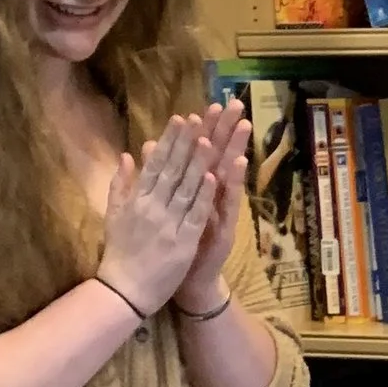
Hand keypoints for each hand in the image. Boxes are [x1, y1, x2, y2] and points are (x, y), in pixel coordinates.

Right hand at [97, 116, 213, 315]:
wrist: (124, 291)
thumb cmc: (120, 252)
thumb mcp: (113, 215)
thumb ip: (120, 184)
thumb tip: (127, 154)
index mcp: (137, 200)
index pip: (155, 164)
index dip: (170, 140)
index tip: (181, 118)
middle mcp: (152, 207)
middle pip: (172, 170)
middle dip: (186, 143)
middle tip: (200, 118)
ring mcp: (168, 224)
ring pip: (186, 188)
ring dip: (198, 163)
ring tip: (210, 139)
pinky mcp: (182, 243)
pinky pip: (195, 215)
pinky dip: (204, 196)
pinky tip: (214, 178)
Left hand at [172, 99, 249, 314]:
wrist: (188, 282)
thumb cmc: (176, 245)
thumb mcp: (165, 207)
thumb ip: (158, 175)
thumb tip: (146, 145)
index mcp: (194, 189)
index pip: (199, 151)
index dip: (204, 128)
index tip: (209, 104)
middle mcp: (211, 197)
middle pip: (218, 156)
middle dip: (226, 130)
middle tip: (235, 105)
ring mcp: (221, 212)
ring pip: (229, 176)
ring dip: (235, 150)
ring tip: (241, 126)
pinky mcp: (225, 228)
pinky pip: (229, 204)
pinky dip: (232, 185)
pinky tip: (237, 165)